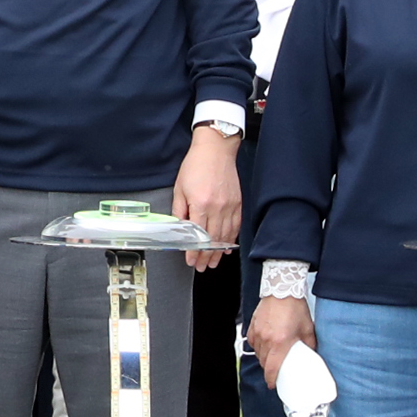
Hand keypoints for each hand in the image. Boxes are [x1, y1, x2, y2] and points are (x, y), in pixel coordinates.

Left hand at [173, 126, 242, 269]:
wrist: (216, 149)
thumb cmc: (196, 165)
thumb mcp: (180, 188)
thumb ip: (179, 210)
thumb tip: (179, 229)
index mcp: (201, 203)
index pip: (198, 235)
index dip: (194, 251)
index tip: (191, 260)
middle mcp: (218, 207)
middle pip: (213, 239)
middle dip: (206, 256)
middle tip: (201, 267)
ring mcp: (230, 206)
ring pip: (225, 235)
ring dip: (219, 252)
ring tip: (212, 263)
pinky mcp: (238, 203)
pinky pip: (235, 226)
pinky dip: (231, 239)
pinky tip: (226, 248)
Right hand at [248, 293, 314, 383]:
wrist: (282, 290)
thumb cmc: (295, 308)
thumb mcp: (308, 328)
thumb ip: (310, 344)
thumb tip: (312, 354)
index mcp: (281, 342)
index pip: (272, 367)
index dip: (271, 379)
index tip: (273, 385)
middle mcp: (267, 339)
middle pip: (263, 362)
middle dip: (269, 369)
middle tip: (276, 370)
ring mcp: (258, 332)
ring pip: (257, 353)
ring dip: (264, 357)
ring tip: (272, 356)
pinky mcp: (253, 326)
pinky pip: (252, 342)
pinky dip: (258, 346)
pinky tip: (265, 344)